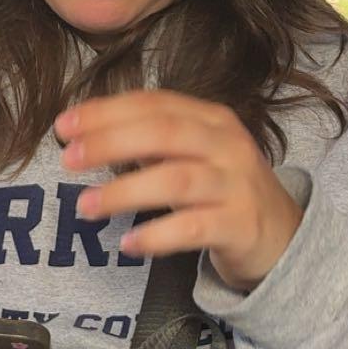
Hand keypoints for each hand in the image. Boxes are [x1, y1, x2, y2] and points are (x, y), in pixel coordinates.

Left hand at [55, 90, 303, 293]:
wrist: (282, 236)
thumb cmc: (223, 190)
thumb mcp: (194, 155)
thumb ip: (149, 142)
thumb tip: (85, 136)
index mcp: (210, 118)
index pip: (153, 104)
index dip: (106, 112)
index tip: (64, 125)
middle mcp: (226, 145)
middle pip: (163, 133)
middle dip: (110, 142)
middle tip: (69, 159)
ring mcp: (236, 184)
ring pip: (175, 180)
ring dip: (124, 192)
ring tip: (86, 207)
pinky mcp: (240, 224)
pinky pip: (193, 227)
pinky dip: (157, 235)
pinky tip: (129, 244)